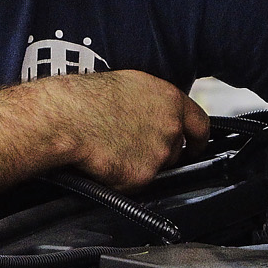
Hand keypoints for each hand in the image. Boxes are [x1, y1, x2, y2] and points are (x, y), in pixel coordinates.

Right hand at [36, 70, 210, 188]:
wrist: (66, 118)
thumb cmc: (87, 98)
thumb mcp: (130, 86)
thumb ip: (155, 103)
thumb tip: (157, 115)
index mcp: (170, 100)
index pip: (200, 124)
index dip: (198, 139)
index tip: (195, 146)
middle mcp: (170, 127)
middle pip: (175, 149)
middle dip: (159, 152)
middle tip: (131, 147)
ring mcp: (159, 153)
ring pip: (156, 167)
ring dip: (139, 164)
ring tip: (111, 148)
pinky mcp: (143, 176)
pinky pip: (135, 182)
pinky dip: (122, 177)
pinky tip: (105, 161)